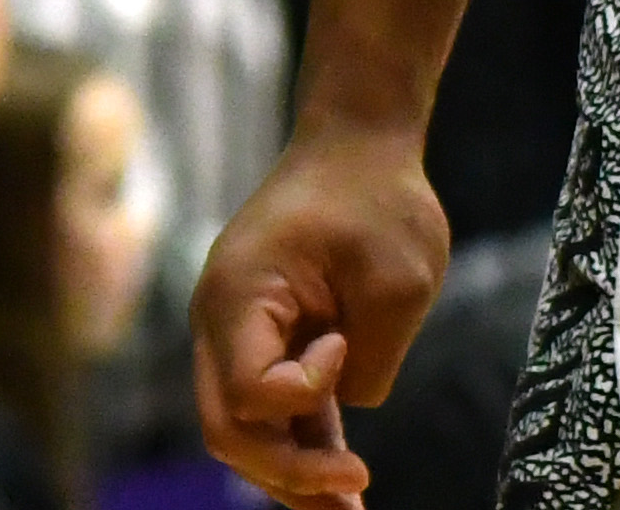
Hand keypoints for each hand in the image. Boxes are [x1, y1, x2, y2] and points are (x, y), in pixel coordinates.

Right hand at [194, 120, 448, 504]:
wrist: (360, 143)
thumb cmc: (378, 199)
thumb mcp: (398, 280)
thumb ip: (372, 362)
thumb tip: (349, 407)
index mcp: (238, 293)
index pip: (250, 389)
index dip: (304, 393)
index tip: (348, 345)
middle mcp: (222, 319)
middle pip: (228, 428)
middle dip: (287, 473)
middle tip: (355, 488)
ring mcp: (240, 332)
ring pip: (246, 431)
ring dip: (292, 476)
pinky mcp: (271, 341)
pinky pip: (274, 412)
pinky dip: (303, 450)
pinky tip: (343, 490)